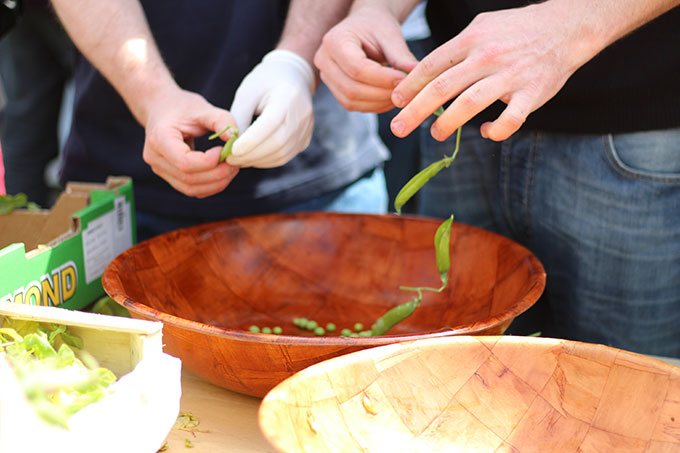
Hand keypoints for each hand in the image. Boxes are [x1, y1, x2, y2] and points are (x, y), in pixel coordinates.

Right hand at [142, 88, 238, 197]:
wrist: (162, 108)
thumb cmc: (181, 107)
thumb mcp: (203, 108)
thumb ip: (222, 121)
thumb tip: (236, 141)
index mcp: (159, 138)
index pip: (184, 162)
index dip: (209, 161)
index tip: (223, 149)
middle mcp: (155, 158)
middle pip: (189, 179)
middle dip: (218, 174)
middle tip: (235, 161)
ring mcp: (160, 170)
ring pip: (191, 189)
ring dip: (217, 182)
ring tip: (231, 167)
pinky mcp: (170, 177)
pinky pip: (192, 190)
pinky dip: (211, 185)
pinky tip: (223, 172)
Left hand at [227, 50, 314, 167]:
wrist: (292, 77)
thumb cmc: (265, 82)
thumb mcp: (247, 93)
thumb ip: (239, 118)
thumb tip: (232, 145)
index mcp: (288, 96)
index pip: (270, 124)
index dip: (251, 140)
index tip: (232, 150)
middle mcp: (302, 114)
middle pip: (277, 143)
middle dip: (251, 154)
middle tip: (231, 159)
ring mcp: (306, 128)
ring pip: (282, 154)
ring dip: (258, 160)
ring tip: (239, 159)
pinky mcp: (305, 139)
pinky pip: (285, 156)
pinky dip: (267, 160)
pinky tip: (253, 157)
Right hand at [314, 3, 418, 112]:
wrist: (364, 28)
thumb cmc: (376, 27)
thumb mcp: (390, 35)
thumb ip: (401, 56)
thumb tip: (417, 75)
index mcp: (335, 41)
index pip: (357, 68)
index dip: (382, 79)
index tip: (404, 80)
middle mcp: (324, 60)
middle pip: (352, 88)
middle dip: (381, 94)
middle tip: (405, 92)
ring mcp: (326, 78)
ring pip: (351, 101)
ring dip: (379, 103)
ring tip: (399, 95)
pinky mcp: (335, 90)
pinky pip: (353, 105)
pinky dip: (374, 106)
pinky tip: (389, 99)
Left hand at [391, 3, 591, 141]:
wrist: (566, 27)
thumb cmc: (518, 30)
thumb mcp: (482, 26)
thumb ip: (456, 49)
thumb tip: (425, 72)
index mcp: (471, 39)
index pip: (431, 64)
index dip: (410, 85)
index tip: (395, 100)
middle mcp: (487, 56)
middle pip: (442, 87)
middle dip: (415, 111)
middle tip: (398, 128)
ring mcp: (510, 75)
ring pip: (470, 105)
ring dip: (447, 123)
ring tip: (434, 133)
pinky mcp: (532, 94)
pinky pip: (509, 120)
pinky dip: (495, 131)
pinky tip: (486, 132)